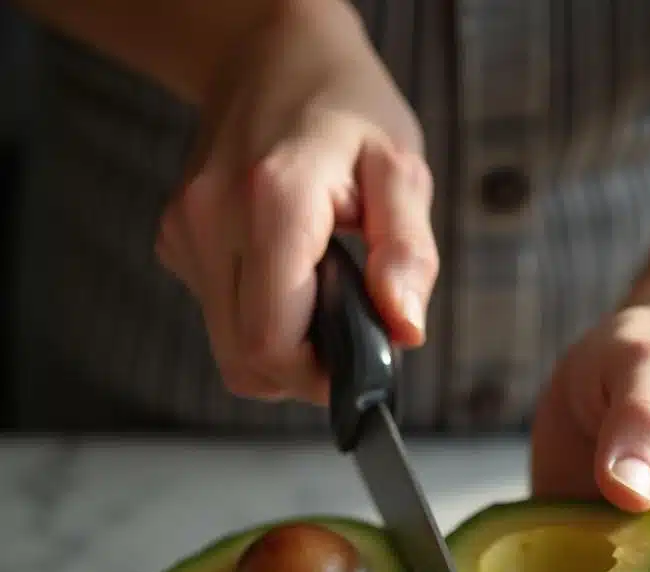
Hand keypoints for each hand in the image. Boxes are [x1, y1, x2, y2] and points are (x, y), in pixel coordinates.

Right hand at [155, 0, 437, 403]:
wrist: (271, 52)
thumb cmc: (346, 108)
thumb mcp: (401, 170)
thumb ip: (408, 254)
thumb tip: (404, 329)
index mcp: (273, 202)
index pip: (270, 344)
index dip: (314, 377)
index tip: (354, 360)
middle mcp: (213, 220)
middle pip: (243, 362)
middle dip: (300, 370)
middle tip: (345, 332)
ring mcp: (186, 232)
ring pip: (228, 349)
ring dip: (280, 346)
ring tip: (320, 292)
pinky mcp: (177, 241)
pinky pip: (218, 317)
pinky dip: (258, 318)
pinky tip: (287, 273)